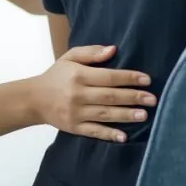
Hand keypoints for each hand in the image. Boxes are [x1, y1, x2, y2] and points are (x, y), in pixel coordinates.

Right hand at [28, 45, 155, 141]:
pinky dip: (108, 134)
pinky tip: (123, 136)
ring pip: (105, 114)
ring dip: (126, 115)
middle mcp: (78, 94)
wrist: (33, 99)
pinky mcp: (74, 127)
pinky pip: (94, 131)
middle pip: (110, 96)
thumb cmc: (56, 76)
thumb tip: (114, 50)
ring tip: (144, 115)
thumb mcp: (70, 57)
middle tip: (152, 99)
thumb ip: (91, 52)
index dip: (129, 78)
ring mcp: (76, 113)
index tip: (147, 80)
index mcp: (79, 75)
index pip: (109, 77)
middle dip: (133, 97)